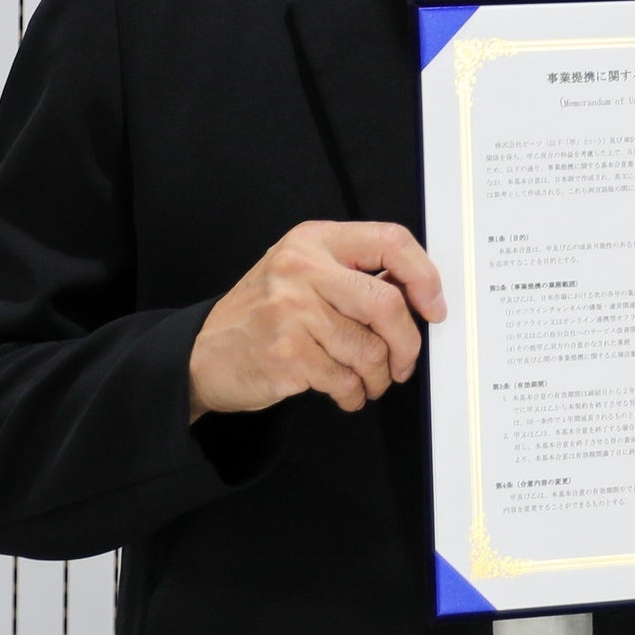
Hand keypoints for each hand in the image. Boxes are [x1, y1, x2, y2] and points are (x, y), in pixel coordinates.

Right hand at [185, 220, 446, 418]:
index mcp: (314, 239)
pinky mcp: (287, 355)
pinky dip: (354, 394)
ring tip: (368, 381)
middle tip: (404, 362)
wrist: (202, 355)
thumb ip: (352, 272)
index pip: (390, 241)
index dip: (424, 276)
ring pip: (370, 350)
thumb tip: (419, 292)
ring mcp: (292, 311)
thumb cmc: (263, 314)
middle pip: (387, 304)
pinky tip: (345, 393)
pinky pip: (345, 379)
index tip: (433, 307)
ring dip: (379, 377)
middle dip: (407, 342)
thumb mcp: (301, 271)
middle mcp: (301, 268)